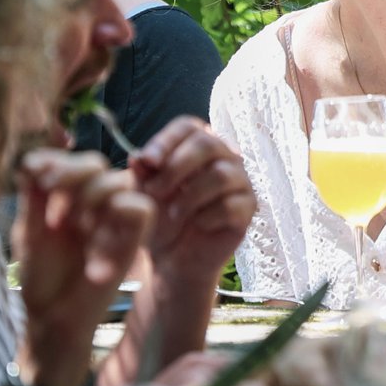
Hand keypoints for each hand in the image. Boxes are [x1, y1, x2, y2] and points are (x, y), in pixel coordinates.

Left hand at [14, 150, 155, 385]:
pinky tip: (93, 241)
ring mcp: (113, 219)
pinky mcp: (132, 239)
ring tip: (73, 225)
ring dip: (94, 195)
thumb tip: (31, 159)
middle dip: (73, 174)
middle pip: (97, 162)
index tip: (37, 179)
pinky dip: (119, 214)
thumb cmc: (40, 277)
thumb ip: (32, 198)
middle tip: (54, 204)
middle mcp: (92, 203)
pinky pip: (141, 208)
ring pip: (120, 180)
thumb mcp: (27, 233)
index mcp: (66, 196)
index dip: (55, 161)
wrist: (54, 319)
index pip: (68, 160)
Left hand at [126, 118, 253, 276]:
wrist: (173, 258)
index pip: (188, 127)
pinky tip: (199, 224)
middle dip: (176, 167)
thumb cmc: (160, 219)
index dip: (167, 141)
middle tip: (155, 191)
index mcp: (197, 145)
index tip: (147, 162)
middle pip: (208, 144)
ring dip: (190, 196)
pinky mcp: (248, 208)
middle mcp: (224, 156)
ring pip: (221, 175)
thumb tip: (138, 157)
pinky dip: (208, 216)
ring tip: (174, 213)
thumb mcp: (144, 196)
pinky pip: (232, 205)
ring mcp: (239, 181)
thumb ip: (141, 174)